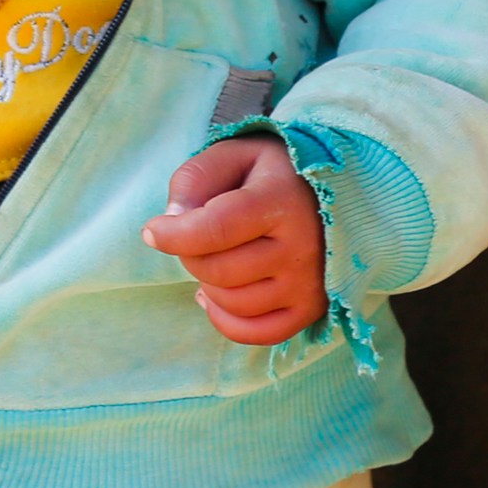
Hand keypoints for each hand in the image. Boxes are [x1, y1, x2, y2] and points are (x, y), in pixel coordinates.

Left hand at [143, 133, 323, 343]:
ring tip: (213, 258)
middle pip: (218, 270)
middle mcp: (302, 247)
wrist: (335, 194)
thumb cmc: (272, 173)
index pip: (216, 229)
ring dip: (208, 284)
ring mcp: (309, 284)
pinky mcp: (311, 309)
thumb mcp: (233, 154)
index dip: (174, 235)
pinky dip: (224, 319)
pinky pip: (255, 333)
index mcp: (282, 200)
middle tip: (194, 236)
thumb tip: (173, 220)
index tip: (153, 231)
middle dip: (191, 254)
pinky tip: (214, 294)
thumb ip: (196, 178)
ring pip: (233, 303)